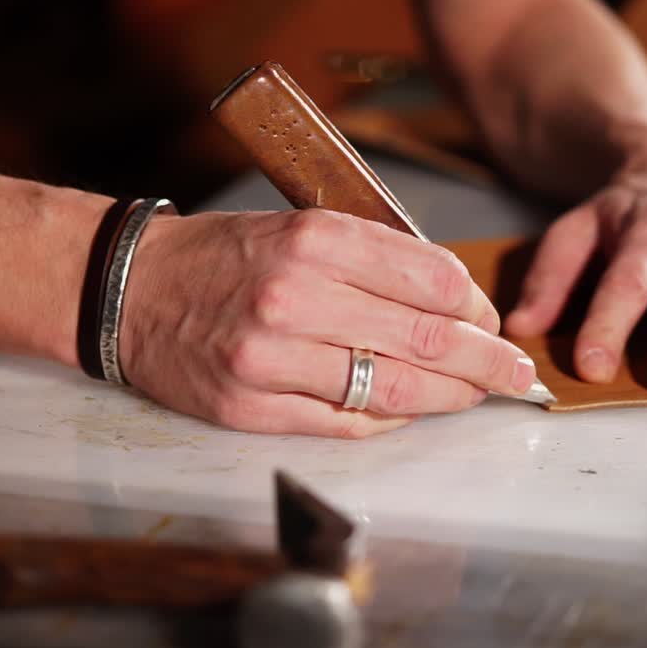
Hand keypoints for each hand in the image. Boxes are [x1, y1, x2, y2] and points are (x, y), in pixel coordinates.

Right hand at [118, 209, 539, 436]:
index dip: (476, 305)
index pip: (431, 277)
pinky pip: (345, 422)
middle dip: (486, 361)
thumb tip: (452, 300)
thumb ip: (373, 258)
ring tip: (477, 396)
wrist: (130, 290)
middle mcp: (295, 297)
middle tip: (516, 374)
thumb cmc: (222, 255)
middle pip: (426, 338)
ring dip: (450, 397)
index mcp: (314, 239)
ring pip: (395, 388)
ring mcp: (270, 359)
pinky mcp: (250, 407)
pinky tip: (412, 410)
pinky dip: (390, 419)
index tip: (490, 320)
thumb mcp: (299, 225)